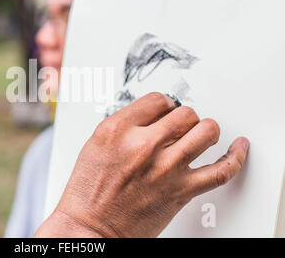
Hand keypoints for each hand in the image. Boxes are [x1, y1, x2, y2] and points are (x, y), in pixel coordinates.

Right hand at [35, 92, 248, 237]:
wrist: (91, 226)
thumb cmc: (88, 189)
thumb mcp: (97, 144)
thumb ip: (126, 125)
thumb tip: (154, 116)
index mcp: (118, 130)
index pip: (157, 100)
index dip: (165, 105)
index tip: (166, 112)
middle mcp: (143, 145)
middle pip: (184, 113)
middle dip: (184, 118)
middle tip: (179, 127)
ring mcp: (165, 168)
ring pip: (206, 131)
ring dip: (206, 130)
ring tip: (200, 135)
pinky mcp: (181, 191)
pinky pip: (220, 170)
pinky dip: (235, 157)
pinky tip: (238, 148)